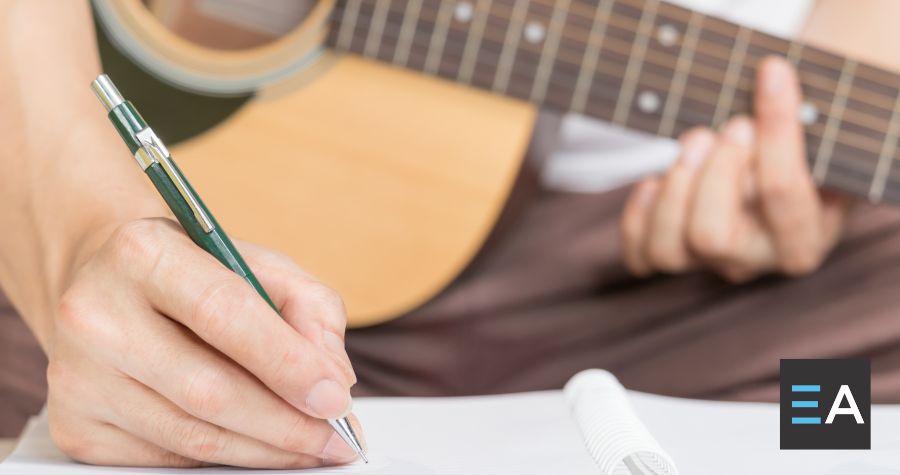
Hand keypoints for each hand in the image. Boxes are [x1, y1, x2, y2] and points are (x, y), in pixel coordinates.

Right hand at [46, 218, 361, 467]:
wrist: (108, 285)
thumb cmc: (196, 274)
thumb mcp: (259, 264)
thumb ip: (310, 308)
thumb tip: (333, 378)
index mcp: (143, 253)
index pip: (223, 314)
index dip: (286, 364)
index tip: (336, 399)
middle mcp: (95, 313)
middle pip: (207, 390)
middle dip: (286, 424)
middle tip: (338, 439)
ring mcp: (77, 375)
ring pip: (191, 435)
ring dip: (264, 449)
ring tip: (311, 446)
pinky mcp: (75, 423)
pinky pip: (166, 457)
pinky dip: (224, 456)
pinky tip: (257, 444)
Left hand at [620, 57, 852, 282]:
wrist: (784, 174)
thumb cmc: (805, 149)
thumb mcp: (821, 136)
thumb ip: (804, 120)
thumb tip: (773, 77)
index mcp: (806, 237)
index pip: (782, 193)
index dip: (775, 130)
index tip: (772, 72)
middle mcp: (757, 260)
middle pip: (712, 236)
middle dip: (712, 172)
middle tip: (732, 125)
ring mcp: (711, 264)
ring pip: (668, 250)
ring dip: (673, 188)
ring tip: (696, 141)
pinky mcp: (676, 256)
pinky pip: (640, 255)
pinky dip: (640, 212)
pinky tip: (657, 178)